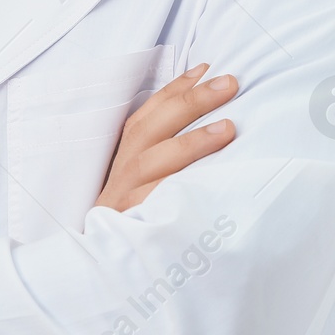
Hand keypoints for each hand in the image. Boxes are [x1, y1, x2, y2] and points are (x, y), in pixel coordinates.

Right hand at [95, 63, 236, 212]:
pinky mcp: (131, 225)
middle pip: (151, 129)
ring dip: (190, 143)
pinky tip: (206, 183)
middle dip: (190, 103)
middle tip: (228, 85)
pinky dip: (176, 192)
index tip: (206, 69)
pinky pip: (154, 207)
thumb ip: (171, 148)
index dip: (176, 88)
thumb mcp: (150, 177)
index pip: (150, 113)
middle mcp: (123, 171)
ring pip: (152, 165)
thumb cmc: (138, 213)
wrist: (106, 265)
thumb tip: (211, 113)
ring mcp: (125, 199)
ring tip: (227, 128)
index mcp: (128, 155)